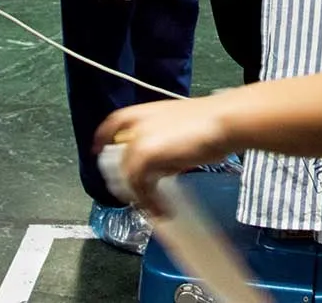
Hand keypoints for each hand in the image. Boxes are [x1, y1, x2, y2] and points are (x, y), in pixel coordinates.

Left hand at [95, 98, 234, 211]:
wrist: (223, 121)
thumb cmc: (211, 123)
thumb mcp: (181, 129)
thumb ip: (165, 143)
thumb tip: (164, 166)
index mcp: (146, 112)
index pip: (114, 123)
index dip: (103, 137)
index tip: (98, 150)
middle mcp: (138, 125)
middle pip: (120, 157)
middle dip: (125, 180)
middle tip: (135, 196)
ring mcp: (140, 139)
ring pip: (128, 176)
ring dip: (140, 197)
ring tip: (155, 209)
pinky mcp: (146, 156)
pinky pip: (140, 187)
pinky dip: (149, 202)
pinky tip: (162, 209)